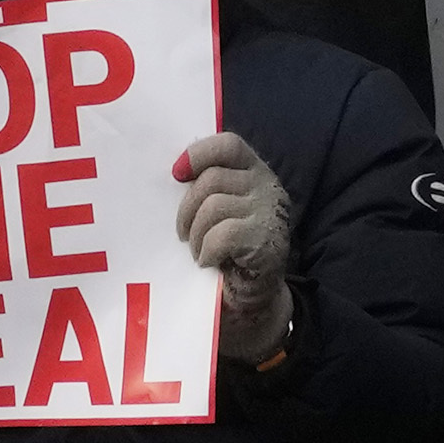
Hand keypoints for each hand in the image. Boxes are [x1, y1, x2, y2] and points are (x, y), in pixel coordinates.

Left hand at [175, 131, 298, 366]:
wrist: (252, 297)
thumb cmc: (228, 250)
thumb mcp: (218, 210)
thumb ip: (206, 187)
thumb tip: (173, 173)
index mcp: (253, 171)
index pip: (227, 145)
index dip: (198, 154)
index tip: (176, 174)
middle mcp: (266, 185)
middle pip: (211, 179)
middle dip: (187, 210)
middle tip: (183, 235)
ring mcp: (270, 212)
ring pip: (213, 207)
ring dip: (197, 235)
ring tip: (199, 252)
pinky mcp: (267, 240)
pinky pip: (222, 235)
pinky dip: (208, 251)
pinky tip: (209, 262)